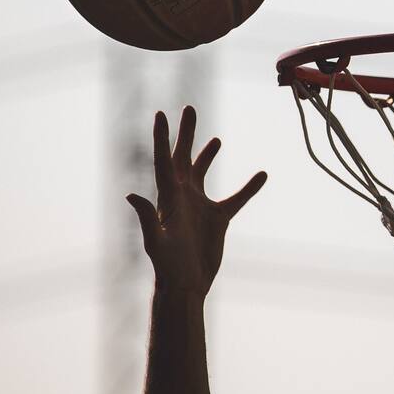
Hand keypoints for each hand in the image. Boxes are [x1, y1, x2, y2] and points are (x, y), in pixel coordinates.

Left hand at [126, 106, 266, 296]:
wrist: (186, 285)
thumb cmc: (167, 266)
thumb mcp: (156, 241)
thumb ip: (146, 218)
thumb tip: (131, 195)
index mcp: (168, 196)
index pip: (164, 159)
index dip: (161, 136)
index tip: (161, 114)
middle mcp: (182, 196)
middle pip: (183, 157)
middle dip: (186, 133)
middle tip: (189, 108)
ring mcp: (199, 207)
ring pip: (204, 174)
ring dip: (207, 155)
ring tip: (215, 139)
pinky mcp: (217, 219)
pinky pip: (236, 199)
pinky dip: (249, 188)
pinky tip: (262, 176)